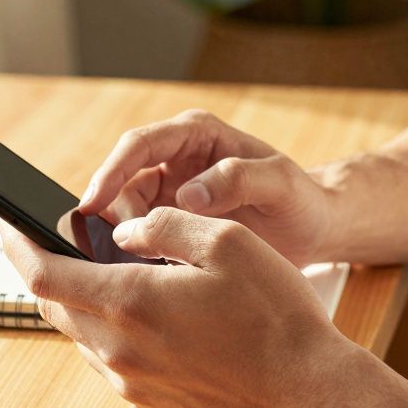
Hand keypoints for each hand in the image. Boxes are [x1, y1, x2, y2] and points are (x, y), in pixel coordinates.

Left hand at [0, 208, 386, 407]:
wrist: (309, 395)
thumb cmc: (276, 318)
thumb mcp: (228, 243)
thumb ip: (166, 224)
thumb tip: (126, 230)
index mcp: (131, 303)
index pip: (44, 274)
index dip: (16, 245)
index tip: (5, 224)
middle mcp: (120, 351)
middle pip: (55, 307)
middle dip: (47, 270)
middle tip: (52, 242)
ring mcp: (132, 384)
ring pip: (84, 335)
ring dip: (85, 303)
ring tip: (114, 274)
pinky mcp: (150, 406)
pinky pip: (114, 362)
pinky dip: (116, 332)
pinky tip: (152, 317)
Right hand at [79, 109, 336, 266]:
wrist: (313, 229)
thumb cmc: (301, 199)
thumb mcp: (281, 184)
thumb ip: (239, 179)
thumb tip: (189, 194)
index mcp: (197, 135)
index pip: (140, 144)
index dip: (111, 171)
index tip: (93, 202)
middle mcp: (176, 158)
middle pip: (122, 179)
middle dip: (114, 211)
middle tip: (122, 249)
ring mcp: (170, 190)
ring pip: (124, 209)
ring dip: (124, 235)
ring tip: (138, 265)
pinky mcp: (171, 221)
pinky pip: (139, 232)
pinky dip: (135, 251)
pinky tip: (144, 273)